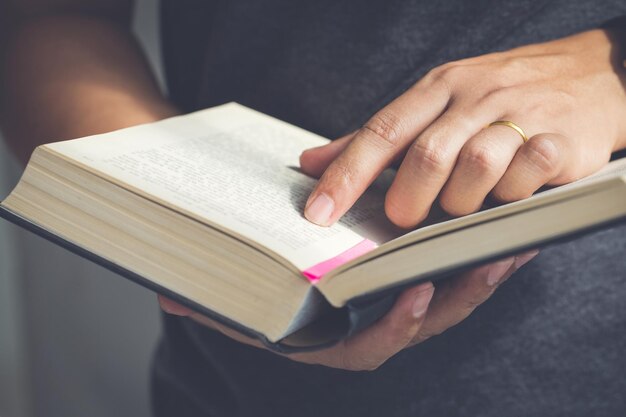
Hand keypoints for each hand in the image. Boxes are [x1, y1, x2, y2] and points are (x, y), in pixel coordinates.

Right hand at [159, 251, 536, 370]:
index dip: (392, 326)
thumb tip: (172, 295)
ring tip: (513, 241)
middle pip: (422, 323)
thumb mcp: (238, 292)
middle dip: (458, 297)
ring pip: (447, 299)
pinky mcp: (414, 278)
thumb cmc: (263, 282)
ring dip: (480, 273)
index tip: (414, 293)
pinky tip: (504, 228)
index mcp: (330, 338)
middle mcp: (368, 326)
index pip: (365, 346)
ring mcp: (395, 304)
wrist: (276, 267)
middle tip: (490, 261)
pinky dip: (477, 255)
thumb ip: (212, 297)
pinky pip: (452, 273)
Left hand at [301, 29, 625, 227]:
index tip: (318, 214)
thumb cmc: (498, 96)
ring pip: (474, 168)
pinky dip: (509, 194)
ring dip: (460, 202)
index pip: (381, 132)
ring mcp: (518, 115)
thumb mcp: (434, 103)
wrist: (590, 74)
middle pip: (426, 155)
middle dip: (408, 199)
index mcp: (436, 88)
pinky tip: (506, 194)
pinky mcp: (559, 138)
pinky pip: (525, 174)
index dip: (346, 175)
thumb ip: (374, 138)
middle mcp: (473, 97)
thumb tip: (311, 162)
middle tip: (403, 221)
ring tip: (461, 207)